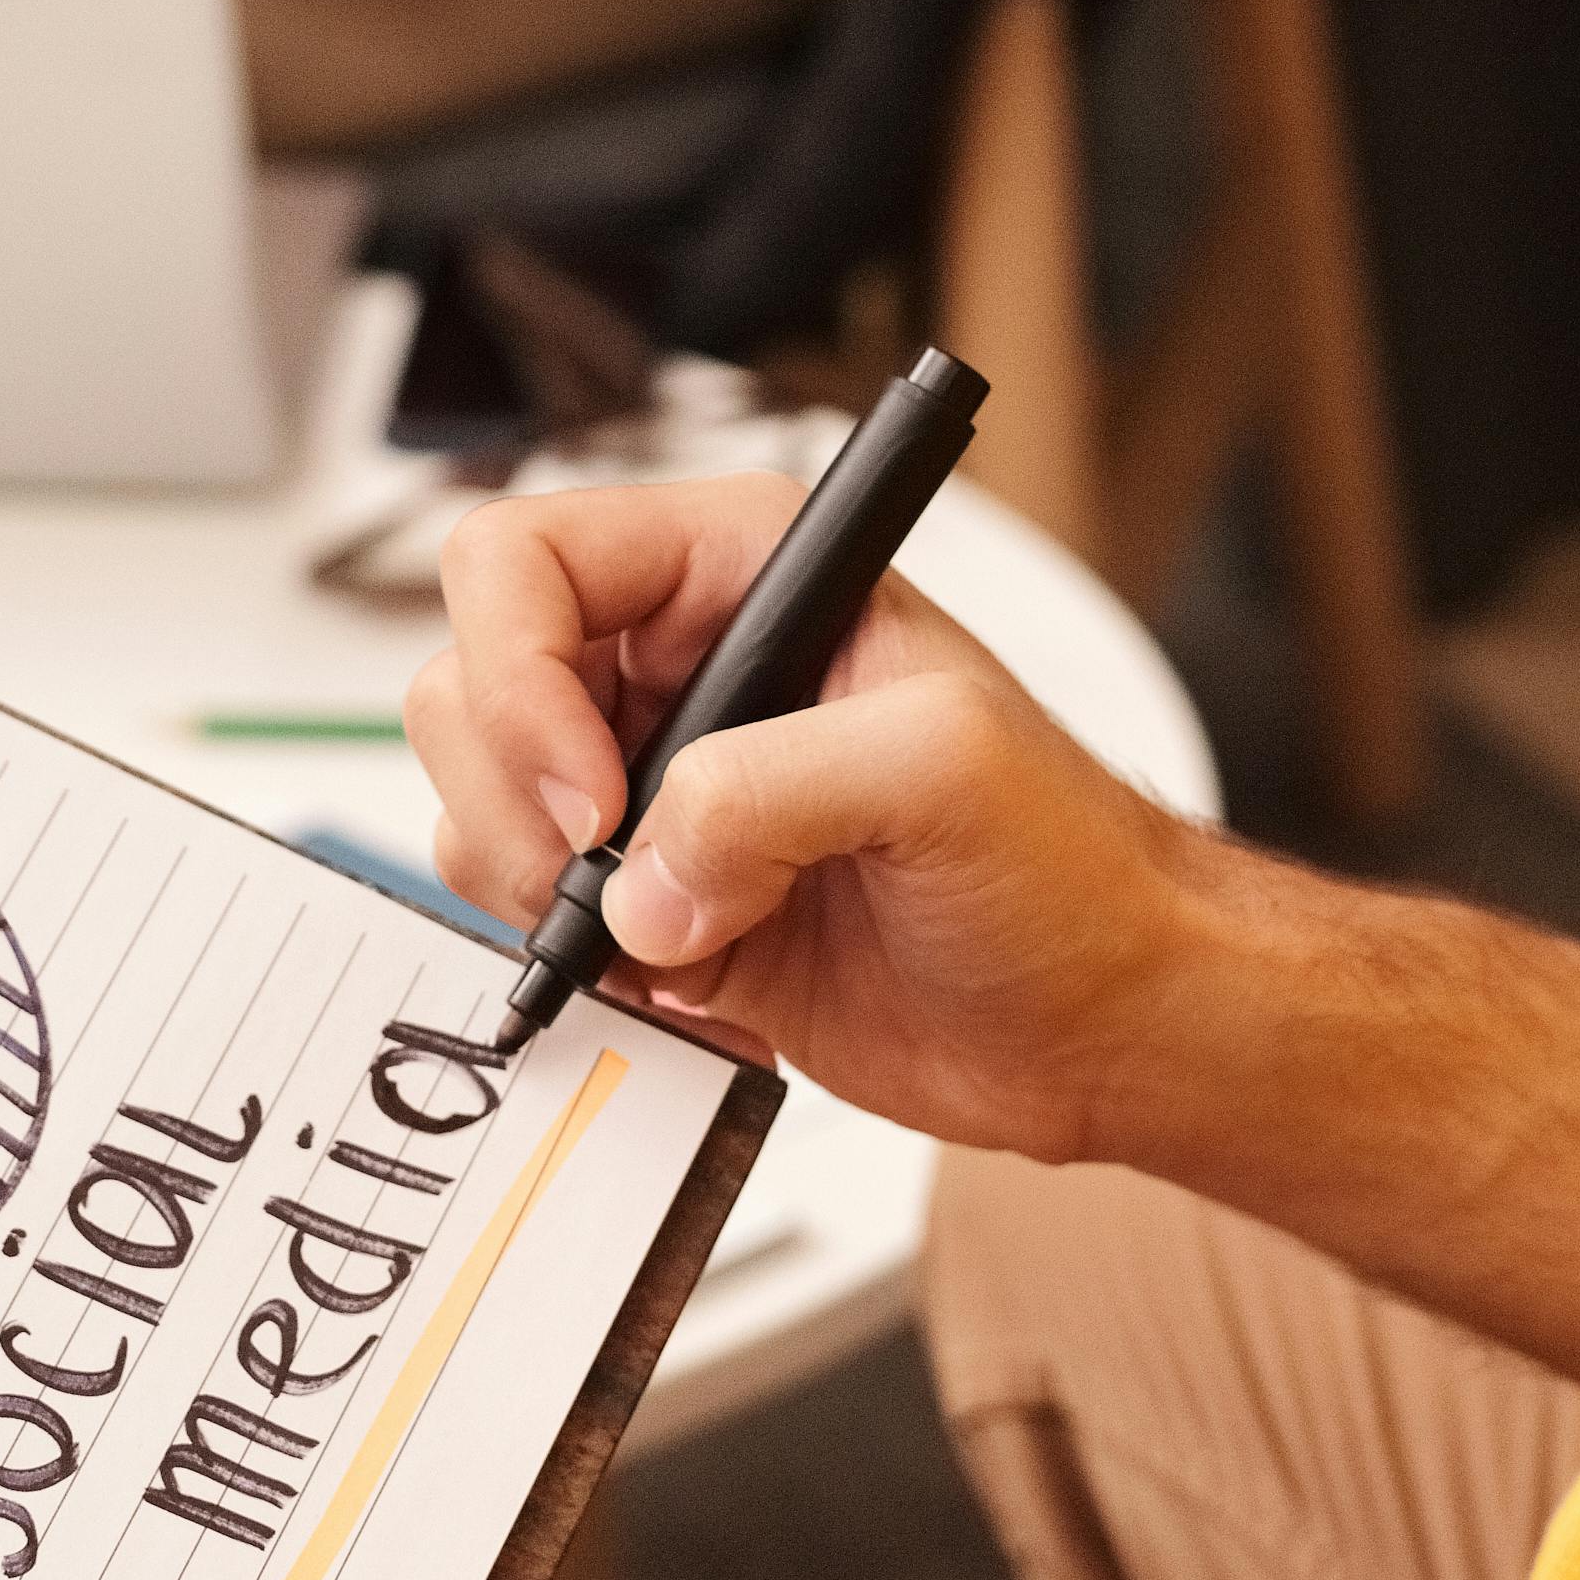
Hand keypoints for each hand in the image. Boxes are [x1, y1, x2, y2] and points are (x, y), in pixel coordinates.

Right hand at [405, 474, 1214, 1161]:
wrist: (1106, 1017)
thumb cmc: (1072, 861)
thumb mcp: (944, 769)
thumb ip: (773, 790)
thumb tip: (642, 876)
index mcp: (743, 569)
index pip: (528, 562)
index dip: (521, 674)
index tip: (596, 794)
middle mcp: (684, 660)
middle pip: (472, 677)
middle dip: (514, 795)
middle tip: (608, 877)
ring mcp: (659, 782)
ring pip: (482, 800)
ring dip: (536, 883)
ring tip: (669, 937)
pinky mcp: (656, 897)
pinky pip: (529, 907)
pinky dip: (572, 960)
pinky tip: (693, 985)